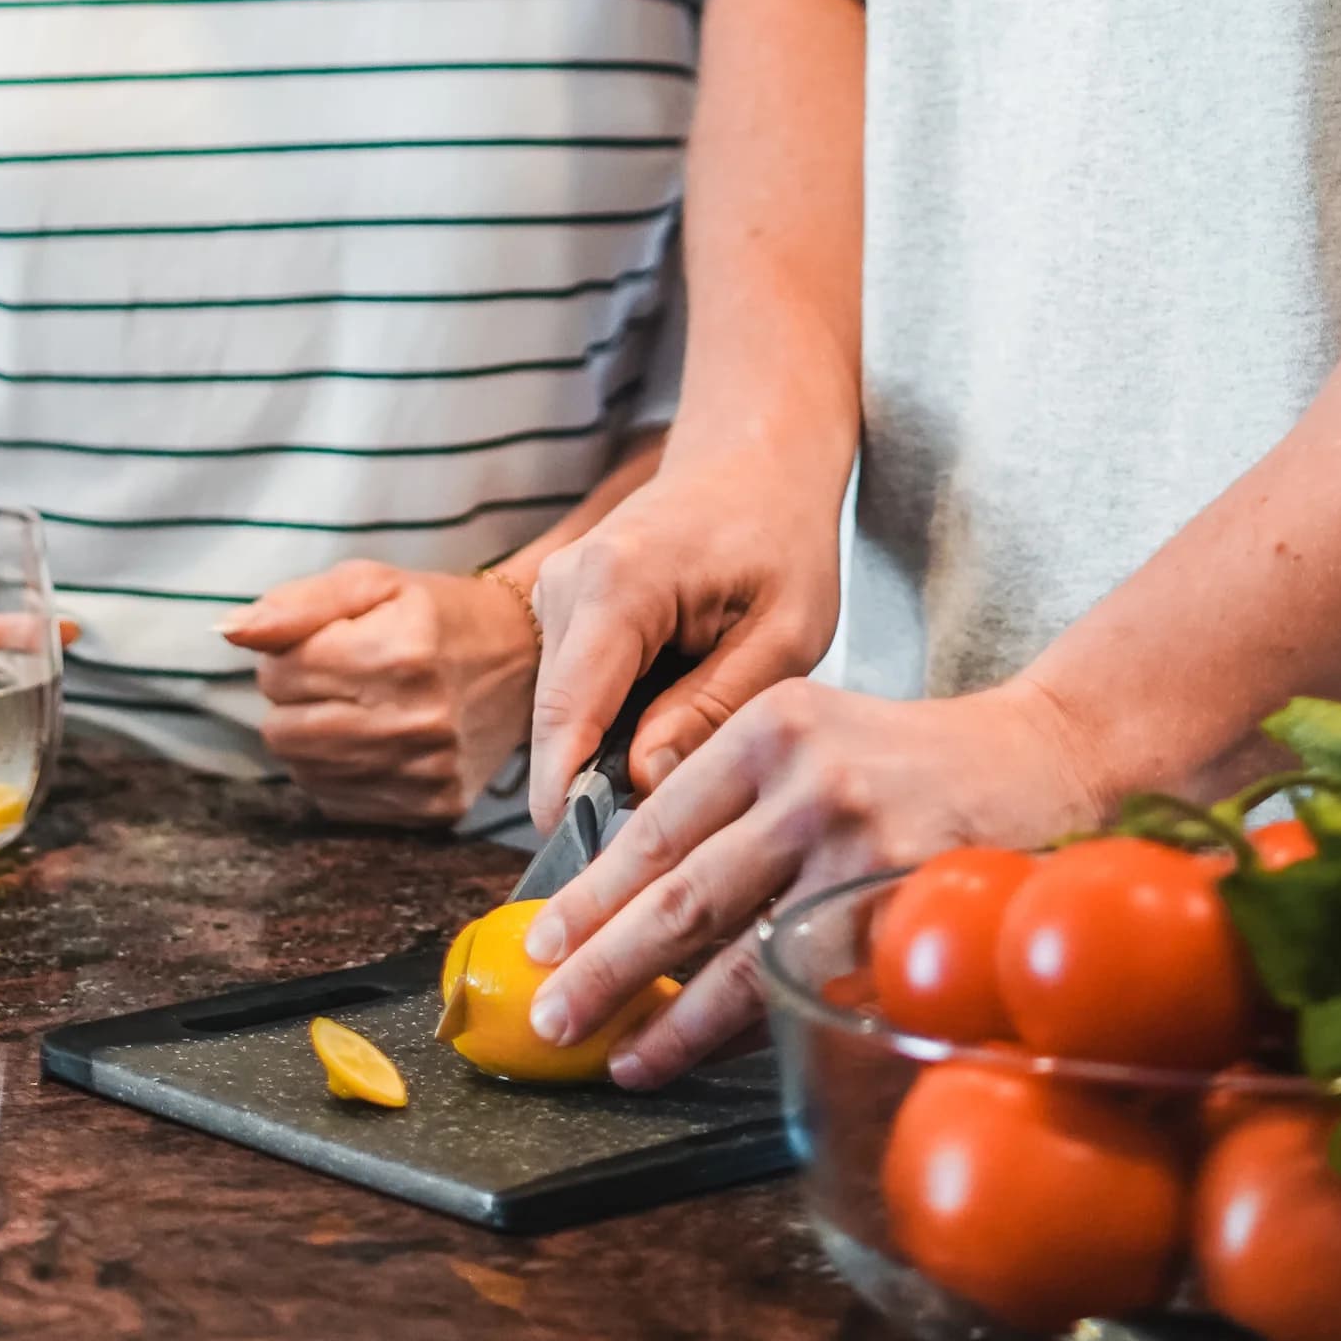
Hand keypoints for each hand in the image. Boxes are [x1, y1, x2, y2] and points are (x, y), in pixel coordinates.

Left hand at [221, 560, 539, 824]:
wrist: (522, 659)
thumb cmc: (433, 613)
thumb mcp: (370, 583)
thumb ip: (294, 604)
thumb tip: (228, 631)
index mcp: (398, 653)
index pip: (279, 674)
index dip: (287, 656)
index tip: (324, 644)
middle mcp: (414, 720)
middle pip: (283, 731)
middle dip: (293, 700)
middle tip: (335, 678)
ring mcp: (426, 773)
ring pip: (305, 771)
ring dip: (312, 736)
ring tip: (354, 706)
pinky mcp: (433, 809)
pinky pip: (338, 803)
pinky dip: (339, 772)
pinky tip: (370, 740)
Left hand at [519, 672, 1094, 1086]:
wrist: (1046, 757)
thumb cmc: (915, 762)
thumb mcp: (817, 737)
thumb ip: (736, 797)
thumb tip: (634, 898)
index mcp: (773, 726)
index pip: (657, 826)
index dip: (592, 897)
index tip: (544, 945)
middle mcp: (809, 778)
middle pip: (679, 893)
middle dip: (603, 965)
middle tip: (552, 1014)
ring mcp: (859, 844)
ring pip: (736, 950)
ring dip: (666, 1015)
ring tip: (618, 1054)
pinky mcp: (903, 906)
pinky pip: (806, 978)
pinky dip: (751, 1024)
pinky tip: (713, 1050)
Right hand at [523, 460, 842, 829]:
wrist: (755, 457)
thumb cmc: (782, 538)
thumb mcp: (785, 634)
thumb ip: (713, 711)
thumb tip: (644, 787)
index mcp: (619, 584)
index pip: (566, 717)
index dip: (568, 806)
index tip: (588, 883)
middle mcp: (566, 585)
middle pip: (560, 726)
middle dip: (602, 792)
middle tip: (672, 851)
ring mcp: (555, 593)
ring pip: (566, 715)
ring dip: (612, 757)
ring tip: (689, 777)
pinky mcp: (561, 607)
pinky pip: (576, 693)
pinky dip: (616, 725)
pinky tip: (673, 728)